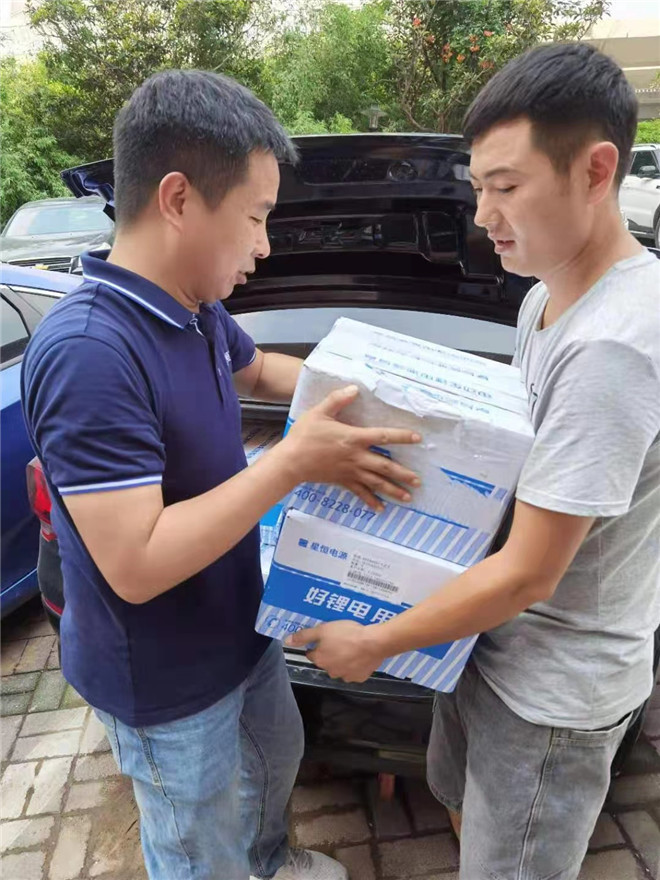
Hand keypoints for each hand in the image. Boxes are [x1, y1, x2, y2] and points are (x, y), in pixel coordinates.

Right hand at [277, 386, 421, 509]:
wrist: (290, 461)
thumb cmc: (304, 435)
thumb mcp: (319, 412)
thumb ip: (338, 399)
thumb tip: (355, 388)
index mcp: (353, 438)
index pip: (383, 436)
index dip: (401, 437)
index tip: (417, 438)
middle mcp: (356, 457)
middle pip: (384, 466)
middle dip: (403, 474)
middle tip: (419, 481)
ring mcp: (350, 471)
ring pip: (376, 482)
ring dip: (393, 490)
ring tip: (408, 497)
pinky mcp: (342, 481)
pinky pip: (360, 492)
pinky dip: (371, 501)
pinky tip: (381, 508)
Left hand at [285, 620, 385, 681]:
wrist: (374, 643)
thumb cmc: (347, 634)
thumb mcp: (323, 630)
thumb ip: (304, 636)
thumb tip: (286, 641)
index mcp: (320, 659)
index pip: (312, 653)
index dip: (317, 644)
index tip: (326, 637)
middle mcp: (330, 671)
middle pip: (326, 661)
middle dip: (330, 652)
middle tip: (340, 639)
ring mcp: (346, 676)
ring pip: (340, 667)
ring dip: (342, 659)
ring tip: (351, 646)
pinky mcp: (359, 677)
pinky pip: (354, 670)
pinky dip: (355, 664)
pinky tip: (360, 655)